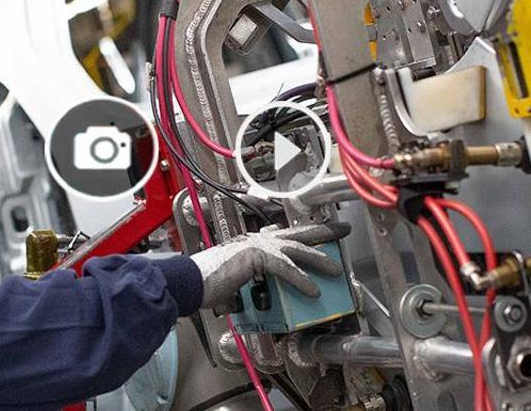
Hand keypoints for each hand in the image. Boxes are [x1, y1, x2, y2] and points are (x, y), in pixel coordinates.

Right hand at [190, 228, 342, 308]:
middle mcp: (256, 240)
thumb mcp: (233, 282)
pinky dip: (302, 280)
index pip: (283, 235)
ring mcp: (256, 247)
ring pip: (297, 250)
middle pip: (298, 233)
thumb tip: (248, 300)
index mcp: (251, 243)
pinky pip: (286, 269)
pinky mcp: (256, 258)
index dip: (303, 234)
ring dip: (319, 259)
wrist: (188, 281)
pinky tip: (314, 290)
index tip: (318, 232)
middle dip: (323, 231)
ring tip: (336, 270)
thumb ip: (246, 285)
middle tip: (342, 230)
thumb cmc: (204, 283)